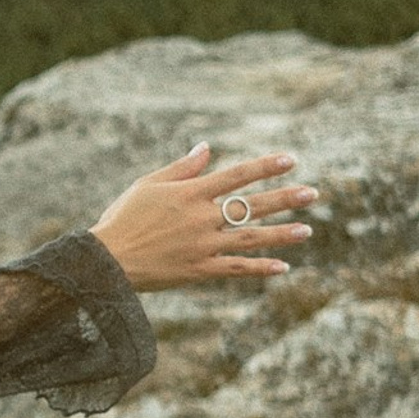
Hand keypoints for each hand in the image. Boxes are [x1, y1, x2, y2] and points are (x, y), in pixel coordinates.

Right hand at [90, 143, 315, 291]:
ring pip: (250, 237)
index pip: (235, 176)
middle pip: (251, 205)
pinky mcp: (199, 269)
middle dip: (284, 198)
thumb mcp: (147, 185)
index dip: (264, 167)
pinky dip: (260, 268)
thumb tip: (207, 148)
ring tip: (307, 230)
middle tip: (313, 193)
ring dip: (281, 234)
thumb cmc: (123, 218)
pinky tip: (283, 266)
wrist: (105, 260)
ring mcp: (203, 245)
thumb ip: (181, 168)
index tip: (291, 160)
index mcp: (189, 194)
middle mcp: (201, 218)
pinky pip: (236, 268)